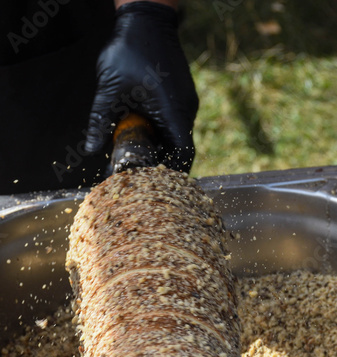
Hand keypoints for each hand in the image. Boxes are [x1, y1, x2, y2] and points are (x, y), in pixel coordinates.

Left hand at [85, 1, 198, 172]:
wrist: (147, 19)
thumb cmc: (129, 50)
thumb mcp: (109, 89)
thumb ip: (99, 121)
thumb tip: (90, 150)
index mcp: (173, 111)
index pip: (184, 154)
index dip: (174, 173)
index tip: (156, 184)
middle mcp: (185, 109)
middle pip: (181, 149)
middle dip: (161, 165)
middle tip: (139, 175)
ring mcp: (185, 102)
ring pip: (177, 137)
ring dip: (161, 149)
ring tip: (138, 157)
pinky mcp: (181, 96)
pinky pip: (175, 124)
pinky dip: (162, 134)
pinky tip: (143, 136)